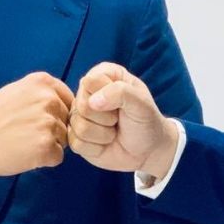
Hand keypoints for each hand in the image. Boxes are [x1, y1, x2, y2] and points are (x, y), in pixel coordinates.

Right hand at [0, 72, 74, 184]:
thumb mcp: (17, 91)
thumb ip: (43, 92)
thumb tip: (71, 102)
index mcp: (43, 82)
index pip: (70, 101)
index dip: (56, 115)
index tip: (34, 120)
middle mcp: (48, 99)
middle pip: (68, 121)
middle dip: (53, 130)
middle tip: (25, 132)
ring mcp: (48, 122)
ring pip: (65, 139)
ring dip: (49, 145)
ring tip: (23, 142)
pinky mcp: (46, 146)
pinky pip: (58, 157)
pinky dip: (45, 160)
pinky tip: (25, 154)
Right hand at [68, 62, 178, 177]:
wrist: (148, 149)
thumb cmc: (145, 121)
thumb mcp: (141, 102)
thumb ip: (120, 92)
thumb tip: (92, 102)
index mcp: (103, 74)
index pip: (91, 81)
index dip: (108, 96)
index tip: (124, 102)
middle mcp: (87, 92)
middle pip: (82, 105)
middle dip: (107, 118)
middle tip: (119, 119)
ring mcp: (79, 114)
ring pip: (79, 126)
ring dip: (103, 134)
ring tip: (114, 130)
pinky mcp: (75, 136)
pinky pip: (77, 144)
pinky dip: (96, 147)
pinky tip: (105, 143)